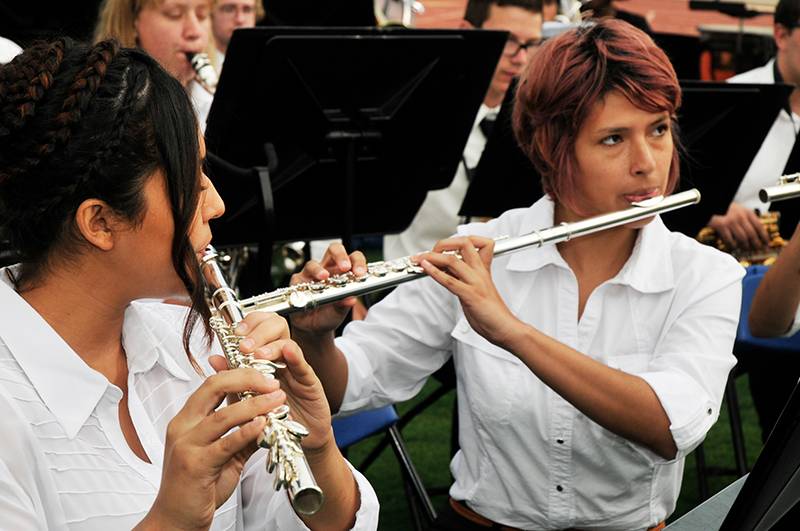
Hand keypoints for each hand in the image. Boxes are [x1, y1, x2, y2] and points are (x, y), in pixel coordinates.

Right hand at [146, 369, 285, 529]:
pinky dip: (246, 431)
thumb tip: (268, 418)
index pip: (212, 383)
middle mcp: (182, 427)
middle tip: (273, 382)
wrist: (176, 520)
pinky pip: (225, 443)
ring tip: (277, 399)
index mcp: (186, 419)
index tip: (265, 375)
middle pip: (214, 387)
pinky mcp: (195, 465)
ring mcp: (186, 445)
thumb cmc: (197, 486)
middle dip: (247, 379)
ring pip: (223, 415)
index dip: (240, 374)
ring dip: (255, 405)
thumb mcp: (222, 454)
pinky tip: (263, 423)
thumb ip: (242, 434)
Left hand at [208, 312, 332, 450]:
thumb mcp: (245, 398)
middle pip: (275, 327)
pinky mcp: (310, 382)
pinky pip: (303, 365)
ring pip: (287, 343)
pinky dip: (295, 356)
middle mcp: (281, 359)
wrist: (291, 442)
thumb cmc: (269, 418)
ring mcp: (296, 369)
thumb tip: (213, 358)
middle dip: (258, 331)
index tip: (234, 331)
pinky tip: (287, 351)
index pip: (260, 327)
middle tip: (244, 345)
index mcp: (264, 358)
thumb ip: (232, 378)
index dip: (249, 324)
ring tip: (258, 355)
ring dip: (271, 345)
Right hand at [289, 242, 367, 336]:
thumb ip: (344, 305)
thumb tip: (351, 300)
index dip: (358, 262)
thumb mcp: (339, 312)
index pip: (353, 258)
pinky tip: (306, 292)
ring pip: (313, 263)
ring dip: (319, 270)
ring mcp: (311, 275)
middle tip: (345, 267)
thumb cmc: (329, 315)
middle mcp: (327, 269)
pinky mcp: (297, 282)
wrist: (312, 328)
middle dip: (340, 255)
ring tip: (324, 277)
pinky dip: (303, 284)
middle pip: (334, 250)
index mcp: (343, 273)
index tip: (361, 272)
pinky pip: (298, 278)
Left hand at [416, 236, 520, 347]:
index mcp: (483, 270)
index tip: (442, 248)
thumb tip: (446, 272)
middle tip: (429, 251)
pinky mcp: (471, 295)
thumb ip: (464, 279)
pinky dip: (434, 272)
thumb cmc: (491, 314)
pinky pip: (450, 280)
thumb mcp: (477, 290)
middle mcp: (479, 273)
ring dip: (431, 257)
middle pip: (464, 244)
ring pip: (452, 260)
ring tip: (419, 259)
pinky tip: (425, 268)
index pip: (478, 243)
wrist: (505, 329)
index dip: (459, 241)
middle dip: (443, 243)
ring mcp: (475, 283)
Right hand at [708, 202, 769, 250]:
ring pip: (742, 238)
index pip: (759, 226)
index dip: (764, 236)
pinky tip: (733, 247)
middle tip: (758, 249)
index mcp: (746, 212)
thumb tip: (754, 229)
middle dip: (756, 243)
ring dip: (745, 246)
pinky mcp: (722, 226)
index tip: (767, 242)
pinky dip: (732, 245)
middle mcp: (741, 217)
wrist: (710, 203)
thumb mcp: (738, 209)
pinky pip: (729, 239)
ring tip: (746, 249)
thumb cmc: (724, 207)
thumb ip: (746, 217)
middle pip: (752, 234)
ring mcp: (731, 222)